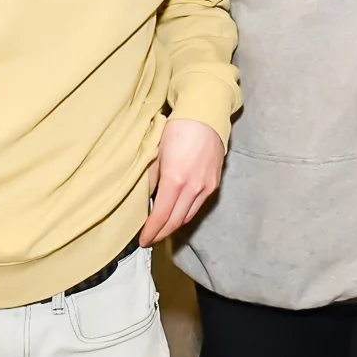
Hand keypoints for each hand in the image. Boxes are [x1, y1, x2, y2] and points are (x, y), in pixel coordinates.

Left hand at [138, 117, 222, 245]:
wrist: (205, 116)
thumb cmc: (178, 130)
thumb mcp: (156, 153)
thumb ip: (150, 179)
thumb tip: (144, 198)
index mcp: (175, 179)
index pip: (161, 216)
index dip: (151, 231)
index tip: (143, 240)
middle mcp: (193, 187)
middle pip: (175, 221)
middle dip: (161, 233)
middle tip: (149, 239)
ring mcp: (206, 187)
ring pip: (188, 216)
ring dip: (173, 225)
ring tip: (161, 228)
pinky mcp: (214, 184)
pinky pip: (198, 206)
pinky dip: (185, 213)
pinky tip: (176, 211)